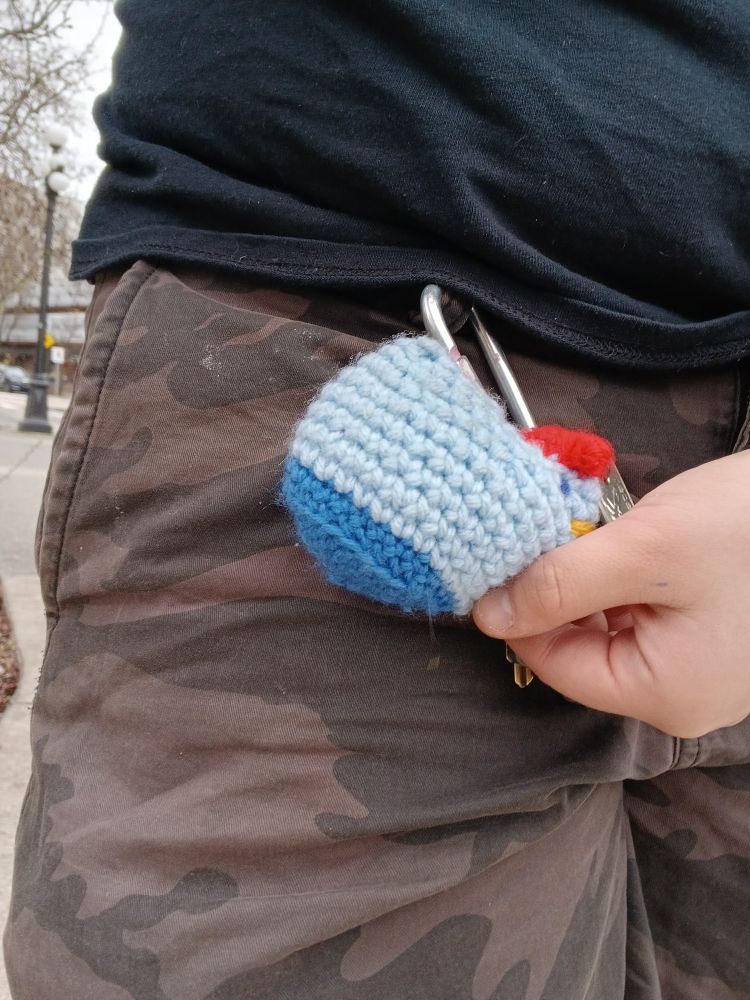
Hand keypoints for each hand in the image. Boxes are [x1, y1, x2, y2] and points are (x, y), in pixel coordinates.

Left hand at [472, 451, 749, 736]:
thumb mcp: (644, 549)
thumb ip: (558, 584)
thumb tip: (485, 615)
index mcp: (665, 695)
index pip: (556, 665)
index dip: (517, 614)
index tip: (497, 560)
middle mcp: (681, 695)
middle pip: (581, 648)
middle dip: (555, 591)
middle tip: (540, 533)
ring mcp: (699, 665)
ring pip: (608, 627)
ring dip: (585, 579)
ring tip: (581, 529)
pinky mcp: (710, 632)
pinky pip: (642, 614)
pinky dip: (619, 576)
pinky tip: (616, 538)